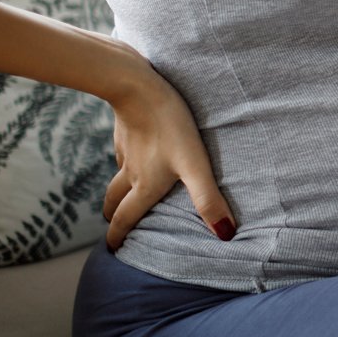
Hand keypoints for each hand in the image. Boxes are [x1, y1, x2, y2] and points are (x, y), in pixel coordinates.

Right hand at [101, 50, 235, 250]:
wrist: (138, 86)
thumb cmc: (170, 126)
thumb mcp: (195, 165)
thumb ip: (208, 199)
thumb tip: (225, 235)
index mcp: (144, 186)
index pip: (125, 219)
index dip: (118, 237)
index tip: (112, 251)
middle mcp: (130, 172)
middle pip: (114, 201)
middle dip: (113, 217)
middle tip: (113, 226)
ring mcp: (125, 150)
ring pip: (116, 176)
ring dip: (116, 191)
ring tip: (122, 196)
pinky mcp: (125, 130)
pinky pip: (122, 153)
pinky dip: (125, 162)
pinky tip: (136, 154)